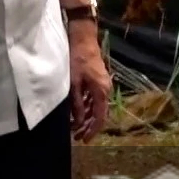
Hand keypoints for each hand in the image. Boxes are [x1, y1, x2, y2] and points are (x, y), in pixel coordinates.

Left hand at [68, 20, 111, 140]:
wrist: (83, 38)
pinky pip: (93, 98)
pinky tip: (77, 111)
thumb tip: (79, 122)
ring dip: (86, 117)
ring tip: (75, 127)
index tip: (84, 140)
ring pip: (95, 106)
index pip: (100, 118)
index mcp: (101, 92)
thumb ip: (76, 104)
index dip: (92, 131)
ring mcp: (102, 84)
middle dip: (88, 126)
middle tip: (77, 137)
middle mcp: (105, 89)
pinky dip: (86, 106)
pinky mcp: (97, 79)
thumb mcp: (73, 83)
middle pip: (99, 113)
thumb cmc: (77, 59)